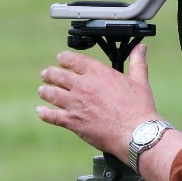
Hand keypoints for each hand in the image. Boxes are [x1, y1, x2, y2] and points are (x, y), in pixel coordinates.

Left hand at [36, 44, 158, 159]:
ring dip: (45, 91)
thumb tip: (140, 48)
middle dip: (50, 74)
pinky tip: (41, 112)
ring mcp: (75, 103)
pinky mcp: (72, 121)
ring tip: (42, 90)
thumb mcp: (139, 80)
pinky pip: (52, 116)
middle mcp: (82, 85)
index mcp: (97, 72)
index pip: (74, 60)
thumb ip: (137, 62)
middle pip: (58, 75)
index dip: (64, 58)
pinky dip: (45, 113)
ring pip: (52, 94)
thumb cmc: (138, 108)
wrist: (134, 132)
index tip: (61, 59)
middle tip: (46, 74)